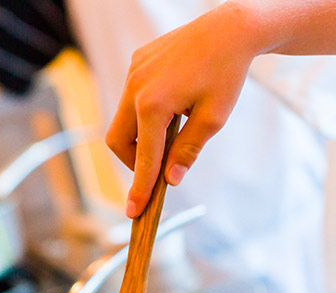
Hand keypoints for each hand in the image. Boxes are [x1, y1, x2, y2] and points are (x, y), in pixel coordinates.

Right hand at [105, 2, 258, 217]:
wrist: (230, 27)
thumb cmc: (227, 72)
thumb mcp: (213, 118)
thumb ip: (188, 150)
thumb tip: (171, 179)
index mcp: (154, 105)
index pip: (144, 158)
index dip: (140, 187)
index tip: (134, 211)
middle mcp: (135, 88)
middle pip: (117, 140)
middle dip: (133, 159)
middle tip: (157, 164)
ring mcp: (133, 73)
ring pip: (120, 119)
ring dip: (138, 134)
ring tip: (168, 130)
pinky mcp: (136, 63)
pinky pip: (129, 97)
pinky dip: (142, 111)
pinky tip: (168, 103)